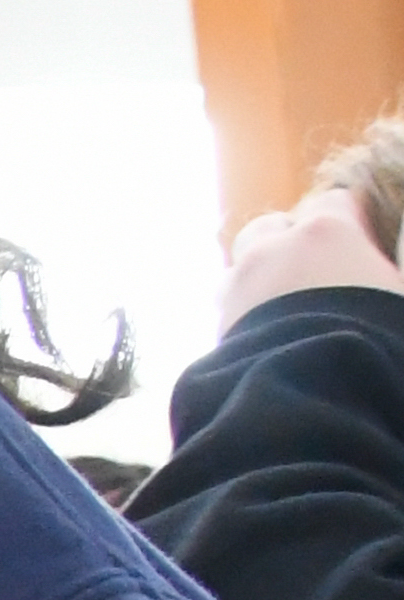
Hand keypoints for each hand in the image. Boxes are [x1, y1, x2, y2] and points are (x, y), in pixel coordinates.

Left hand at [225, 185, 403, 327]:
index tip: (359, 239)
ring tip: (282, 307)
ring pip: (239, 268)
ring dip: (257, 278)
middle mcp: (270, 251)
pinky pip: (226, 312)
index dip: (347, 219)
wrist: (313, 397)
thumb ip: (385, 272)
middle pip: (269, 228)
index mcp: (325, 232)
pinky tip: (266, 337)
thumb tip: (372, 273)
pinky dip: (243, 317)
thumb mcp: (398, 294)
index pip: (332, 202)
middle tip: (311, 271)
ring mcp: (235, 288)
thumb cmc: (376, 337)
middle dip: (285, 241)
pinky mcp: (215, 329)